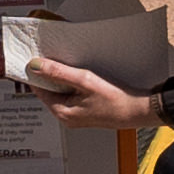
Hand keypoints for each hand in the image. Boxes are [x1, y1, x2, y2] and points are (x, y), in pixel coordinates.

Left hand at [11, 46, 150, 125]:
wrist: (138, 110)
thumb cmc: (115, 99)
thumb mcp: (84, 80)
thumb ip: (58, 72)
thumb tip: (36, 65)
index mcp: (62, 113)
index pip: (38, 90)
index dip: (36, 73)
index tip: (35, 57)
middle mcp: (66, 117)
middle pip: (49, 91)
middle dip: (49, 74)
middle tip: (53, 56)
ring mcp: (76, 115)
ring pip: (60, 92)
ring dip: (62, 78)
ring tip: (70, 64)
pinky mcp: (85, 111)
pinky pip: (71, 94)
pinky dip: (72, 83)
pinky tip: (80, 74)